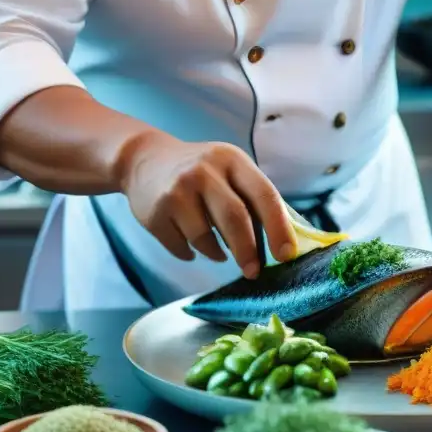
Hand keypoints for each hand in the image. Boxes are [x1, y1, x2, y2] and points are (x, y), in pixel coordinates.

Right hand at [117, 132, 295, 278]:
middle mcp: (204, 171)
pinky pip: (181, 247)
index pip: (264, 195)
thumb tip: (286, 243)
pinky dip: (191, 253)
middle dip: (248, 251)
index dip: (278, 228)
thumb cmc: (202, 172)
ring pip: (205, 237)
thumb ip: (255, 200)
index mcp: (232, 160)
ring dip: (217, 253)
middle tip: (253, 272)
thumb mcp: (231, 171)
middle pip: (235, 218)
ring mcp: (176, 190)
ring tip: (220, 253)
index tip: (286, 255)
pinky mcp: (155, 212)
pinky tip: (192, 244)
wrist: (144, 159)